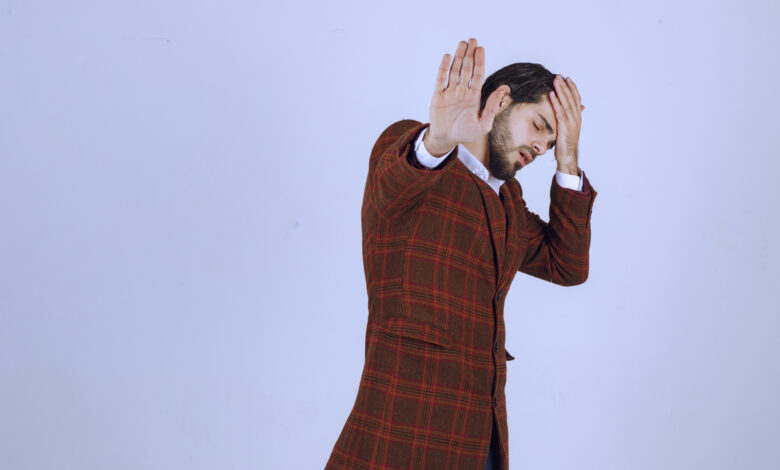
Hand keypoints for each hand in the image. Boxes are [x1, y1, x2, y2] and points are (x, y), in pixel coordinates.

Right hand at [424, 38, 501, 155]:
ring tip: (462, 44)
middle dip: (469, 55)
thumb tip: (504, 90)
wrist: (446, 140)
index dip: (479, 62)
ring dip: (458, 57)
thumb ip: (492, 107)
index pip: (478, 75)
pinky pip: (441, 79)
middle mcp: (462, 91)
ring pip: (454, 71)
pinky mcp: (438, 96)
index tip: (481, 49)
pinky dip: (444, 68)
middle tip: (472, 40)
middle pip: (466, 69)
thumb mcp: (483, 124)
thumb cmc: (465, 133)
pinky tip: (448, 57)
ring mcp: (449, 92)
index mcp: (473, 96)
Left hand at [549, 75, 582, 174]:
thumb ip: (568, 121)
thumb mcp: (568, 131)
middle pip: (571, 98)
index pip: (576, 99)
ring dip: (561, 90)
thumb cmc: (566, 145)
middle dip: (565, 86)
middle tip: (560, 76)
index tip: (567, 79)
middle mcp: (576, 118)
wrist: (568, 157)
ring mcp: (571, 122)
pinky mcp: (565, 127)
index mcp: (577, 118)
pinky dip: (556, 102)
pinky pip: (560, 112)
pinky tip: (551, 94)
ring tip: (556, 80)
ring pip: (566, 102)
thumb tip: (567, 115)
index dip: (572, 88)